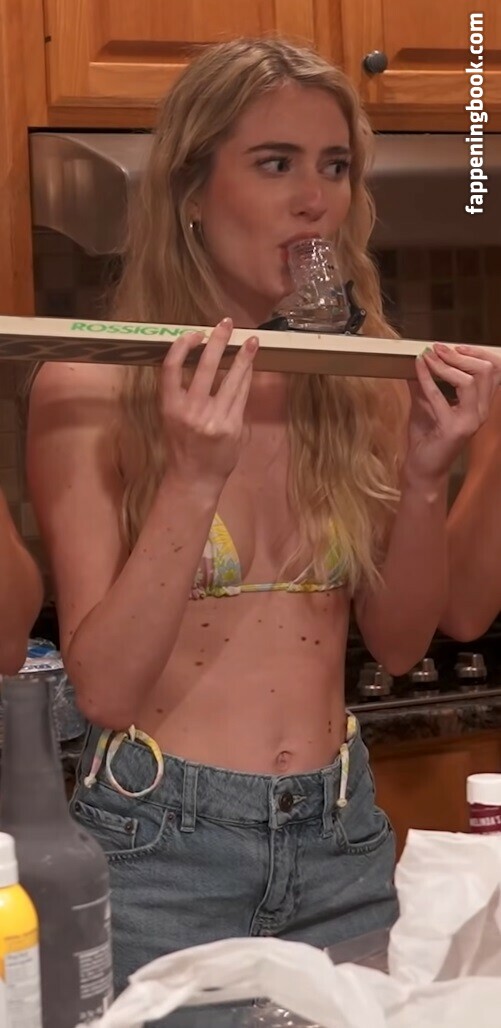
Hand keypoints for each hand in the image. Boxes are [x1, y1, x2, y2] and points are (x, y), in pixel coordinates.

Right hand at [161, 317, 257, 488]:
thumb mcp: (170, 418)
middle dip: (217, 341)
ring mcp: (213, 420)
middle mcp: (190, 412)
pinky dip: (246, 378)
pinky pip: (241, 396)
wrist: (195, 477)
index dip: (181, 346)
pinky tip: (250, 366)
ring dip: (243, 357)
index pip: (171, 368)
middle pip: (204, 367)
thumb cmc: (182, 445)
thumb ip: (180, 392)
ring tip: (252, 341)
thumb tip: (197, 357)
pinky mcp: (232, 427)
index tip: (194, 333)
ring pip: (230, 380)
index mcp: (169, 407)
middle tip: (226, 323)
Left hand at [404, 342, 496, 483]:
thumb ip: (426, 382)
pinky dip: (427, 378)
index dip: (476, 354)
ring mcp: (470, 421)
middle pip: (485, 372)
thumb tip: (420, 357)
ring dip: (446, 365)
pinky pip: (440, 396)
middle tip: (438, 348)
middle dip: (461, 355)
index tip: (454, 346)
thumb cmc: (427, 437)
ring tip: (428, 357)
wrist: (423, 468)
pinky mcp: (453, 428)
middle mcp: (481, 412)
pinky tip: (417, 367)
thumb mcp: (426, 402)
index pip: (492, 371)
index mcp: (480, 404)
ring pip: (470, 382)